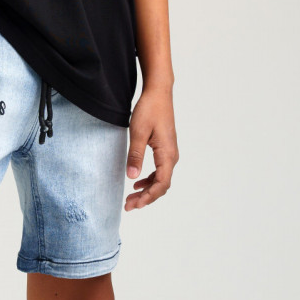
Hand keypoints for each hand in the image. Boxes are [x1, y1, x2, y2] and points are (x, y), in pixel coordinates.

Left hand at [124, 86, 178, 210]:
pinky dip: (149, 179)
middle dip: (146, 197)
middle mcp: (171, 156)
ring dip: (147, 190)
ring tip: (131, 197)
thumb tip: (132, 177)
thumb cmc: (149, 109)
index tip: (134, 204)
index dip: (148, 197)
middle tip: (128, 205)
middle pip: (161, 185)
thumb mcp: (138, 132)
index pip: (161, 184)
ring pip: (160, 179)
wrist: (158, 93)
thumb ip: (135, 155)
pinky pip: (159, 170)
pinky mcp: (165, 148)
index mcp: (167, 154)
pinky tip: (137, 182)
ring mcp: (169, 152)